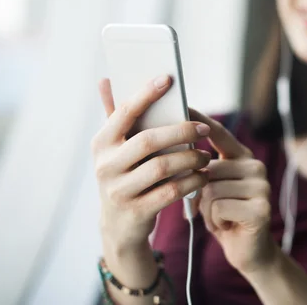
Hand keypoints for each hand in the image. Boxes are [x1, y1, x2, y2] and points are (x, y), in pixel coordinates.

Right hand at [91, 75, 210, 252]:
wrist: (119, 227)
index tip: (168, 79)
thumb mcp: (115, 150)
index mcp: (101, 144)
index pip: (123, 113)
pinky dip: (191, 181)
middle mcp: (105, 166)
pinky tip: (203, 175)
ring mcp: (119, 191)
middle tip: (204, 127)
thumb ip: (116, 117)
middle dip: (181, 131)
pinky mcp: (137, 211)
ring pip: (162, 167)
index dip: (145, 94)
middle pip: (148, 141)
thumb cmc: (125, 176)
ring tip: (205, 154)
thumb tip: (107, 79)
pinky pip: (171, 191)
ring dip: (190, 157)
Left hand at [188, 109, 277, 274]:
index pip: (219, 134)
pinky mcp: (261, 208)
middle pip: (207, 168)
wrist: (249, 252)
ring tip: (221, 217)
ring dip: (206, 209)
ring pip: (210, 188)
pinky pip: (218, 206)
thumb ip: (201, 167)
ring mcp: (261, 186)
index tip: (181, 104)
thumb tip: (175, 147)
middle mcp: (256, 166)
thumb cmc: (224, 215)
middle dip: (200, 193)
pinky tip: (227, 226)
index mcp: (243, 157)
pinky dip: (214, 220)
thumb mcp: (211, 187)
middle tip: (213, 208)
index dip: (199, 120)